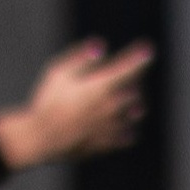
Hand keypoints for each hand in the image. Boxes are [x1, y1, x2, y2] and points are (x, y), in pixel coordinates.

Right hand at [0, 40, 152, 169]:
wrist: (41, 139)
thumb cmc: (47, 103)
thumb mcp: (57, 73)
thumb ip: (80, 58)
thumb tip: (99, 46)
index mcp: (102, 87)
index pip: (129, 69)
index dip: (140, 58)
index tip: (148, 50)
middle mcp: (113, 106)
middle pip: (135, 91)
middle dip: (132, 82)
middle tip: (121, 78)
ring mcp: (113, 126)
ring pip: (135, 113)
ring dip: (133, 104)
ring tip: (123, 100)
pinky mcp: (109, 143)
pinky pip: (129, 134)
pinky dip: (128, 127)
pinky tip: (118, 124)